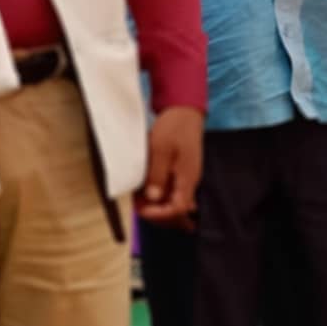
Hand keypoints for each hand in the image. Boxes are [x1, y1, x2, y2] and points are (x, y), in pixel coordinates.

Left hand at [135, 106, 203, 230]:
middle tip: (137, 204)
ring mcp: (185, 177)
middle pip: (176, 210)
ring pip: (172, 201)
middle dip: (156, 211)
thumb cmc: (174, 127)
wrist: (184, 111)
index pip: (178, 209)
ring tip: (137, 196)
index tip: (142, 209)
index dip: (160, 214)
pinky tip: (144, 186)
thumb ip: (157, 174)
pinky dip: (157, 192)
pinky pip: (170, 190)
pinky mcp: (180, 172)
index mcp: (187, 178)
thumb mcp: (161, 149)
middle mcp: (189, 182)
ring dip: (155, 203)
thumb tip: (153, 197)